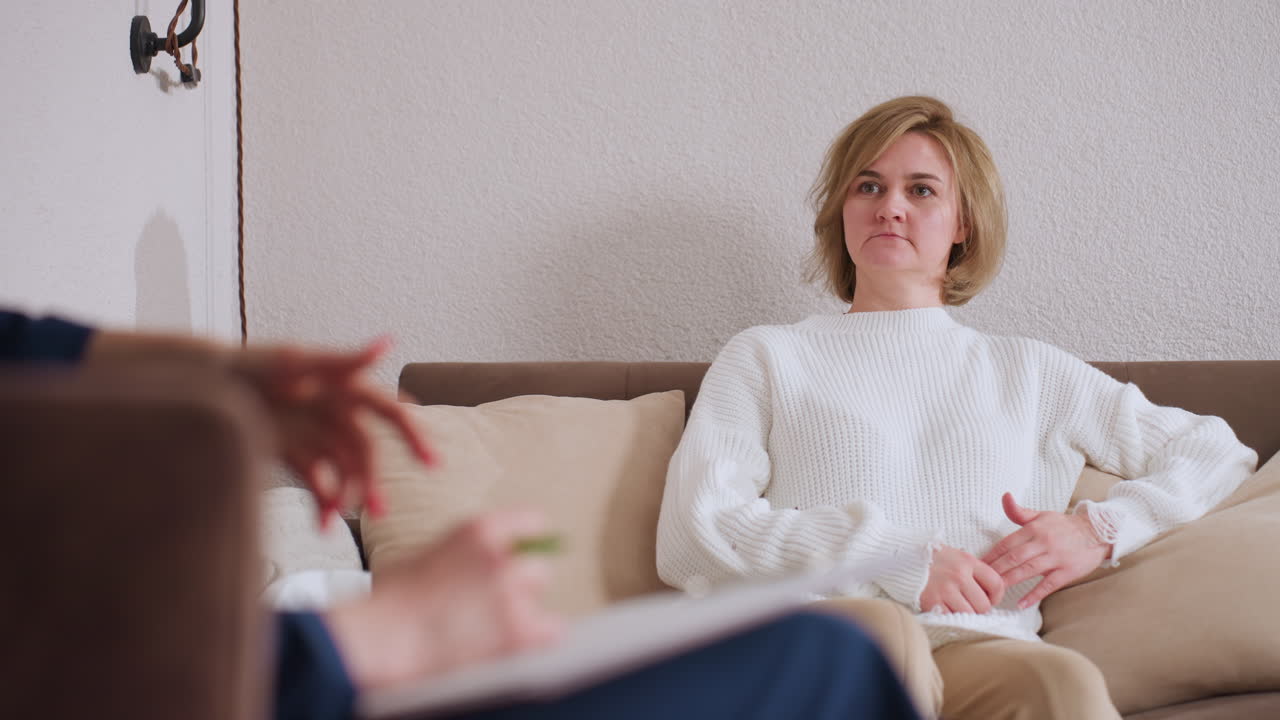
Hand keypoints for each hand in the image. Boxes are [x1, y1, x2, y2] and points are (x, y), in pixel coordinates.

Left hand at [227, 336, 433, 523]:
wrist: (198, 385)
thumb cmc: (246, 366)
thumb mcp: (293, 360)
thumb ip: (340, 360)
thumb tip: (387, 343)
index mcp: (343, 387)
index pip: (389, 412)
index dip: (413, 435)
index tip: (431, 463)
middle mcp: (333, 411)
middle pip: (366, 450)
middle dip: (374, 481)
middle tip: (380, 511)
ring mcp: (313, 433)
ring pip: (343, 471)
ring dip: (348, 496)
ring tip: (341, 520)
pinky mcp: (292, 452)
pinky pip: (317, 482)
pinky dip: (321, 503)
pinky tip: (322, 524)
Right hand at [323, 509, 564, 689]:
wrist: (383, 636)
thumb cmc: (394, 599)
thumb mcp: (434, 552)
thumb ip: (471, 552)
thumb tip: (497, 559)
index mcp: (480, 530)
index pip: (531, 523)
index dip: (525, 542)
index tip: (523, 554)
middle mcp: (502, 556)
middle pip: (538, 563)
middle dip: (521, 580)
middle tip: (492, 598)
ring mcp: (511, 592)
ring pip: (539, 593)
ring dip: (524, 606)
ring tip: (490, 622)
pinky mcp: (517, 629)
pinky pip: (552, 629)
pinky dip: (538, 635)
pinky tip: (514, 639)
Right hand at [919, 544, 1004, 613]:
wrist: (901, 557)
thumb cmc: (930, 557)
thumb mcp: (955, 555)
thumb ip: (973, 571)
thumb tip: (990, 592)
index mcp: (967, 561)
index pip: (996, 584)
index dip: (997, 596)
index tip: (990, 599)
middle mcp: (958, 575)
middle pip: (984, 605)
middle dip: (980, 609)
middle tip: (971, 605)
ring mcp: (945, 589)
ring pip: (969, 615)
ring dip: (965, 615)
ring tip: (957, 608)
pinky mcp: (932, 602)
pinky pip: (950, 618)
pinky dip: (950, 617)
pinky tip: (945, 609)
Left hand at [982, 493, 1112, 608]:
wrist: (1097, 532)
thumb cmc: (1064, 526)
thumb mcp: (1041, 515)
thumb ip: (1019, 512)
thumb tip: (1005, 497)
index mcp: (1034, 529)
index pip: (1007, 543)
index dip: (991, 554)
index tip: (978, 564)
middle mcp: (1043, 542)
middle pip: (1014, 557)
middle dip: (996, 570)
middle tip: (981, 581)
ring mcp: (1056, 557)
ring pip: (1028, 570)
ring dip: (1010, 581)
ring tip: (995, 591)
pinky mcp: (1068, 571)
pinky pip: (1049, 585)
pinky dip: (1035, 594)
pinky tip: (1022, 603)